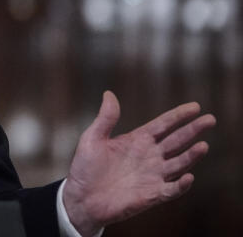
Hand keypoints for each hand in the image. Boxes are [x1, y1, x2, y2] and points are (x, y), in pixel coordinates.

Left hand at [62, 91, 215, 236]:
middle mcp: (149, 156)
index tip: (195, 107)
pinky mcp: (152, 194)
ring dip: (192, 156)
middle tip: (210, 119)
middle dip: (193, 130)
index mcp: (137, 140)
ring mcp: (153, 175)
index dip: (179, 116)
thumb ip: (105, 118)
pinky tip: (187, 177)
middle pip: (177, 140)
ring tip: (203, 145)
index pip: (163, 125)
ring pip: (179, 163)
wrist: (81, 198)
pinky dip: (181, 185)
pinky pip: (171, 189)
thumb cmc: (85, 167)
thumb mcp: (93, 138)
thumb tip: (109, 93)